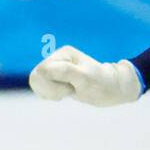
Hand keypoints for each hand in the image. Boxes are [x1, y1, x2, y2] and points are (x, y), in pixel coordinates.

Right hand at [28, 46, 142, 105]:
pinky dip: (50, 95)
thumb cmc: (102, 84)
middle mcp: (57, 58)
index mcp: (63, 54)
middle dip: (51, 90)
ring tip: (68, 91)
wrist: (113, 88)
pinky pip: (41, 88)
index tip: (71, 87)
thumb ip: (65, 72)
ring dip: (51, 92)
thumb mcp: (85, 79)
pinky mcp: (55, 78)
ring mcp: (55, 68)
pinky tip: (64, 94)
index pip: (41, 72)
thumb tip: (43, 70)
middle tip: (70, 90)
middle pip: (36, 77)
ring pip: (37, 83)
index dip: (53, 85)